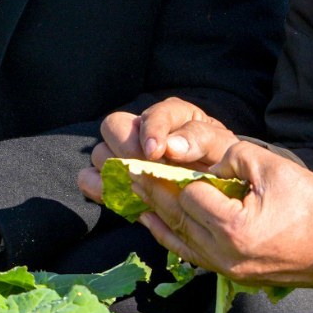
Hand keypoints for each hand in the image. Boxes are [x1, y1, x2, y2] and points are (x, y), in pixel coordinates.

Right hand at [77, 97, 241, 206]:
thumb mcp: (221, 147)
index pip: (152, 114)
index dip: (151, 132)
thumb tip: (170, 147)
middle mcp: (142, 130)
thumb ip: (200, 139)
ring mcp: (125, 155)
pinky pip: (91, 179)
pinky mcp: (116, 180)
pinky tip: (121, 198)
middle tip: (145, 171)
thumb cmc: (221, 163)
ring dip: (114, 170)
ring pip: (100, 154)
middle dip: (126, 149)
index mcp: (171, 116)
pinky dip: (100, 189)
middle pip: (113, 127)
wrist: (218, 191)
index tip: (156, 153)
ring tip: (136, 187)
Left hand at [126, 143, 312, 292]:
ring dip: (151, 210)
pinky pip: (189, 254)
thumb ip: (236, 156)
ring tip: (127, 188)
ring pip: (177, 235)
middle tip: (118, 166)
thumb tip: (208, 157)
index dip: (177, 172)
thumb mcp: (277, 169)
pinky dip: (168, 236)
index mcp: (233, 226)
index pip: (187, 193)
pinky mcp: (231, 273)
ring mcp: (225, 267)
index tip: (156, 154)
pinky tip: (150, 223)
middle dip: (146, 188)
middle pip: (175, 215)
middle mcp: (222, 252)